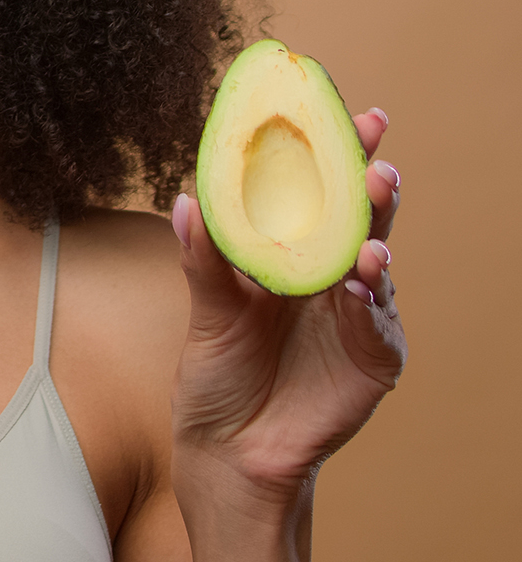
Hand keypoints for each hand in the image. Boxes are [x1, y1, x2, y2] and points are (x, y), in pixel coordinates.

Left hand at [170, 107, 404, 555]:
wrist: (229, 449)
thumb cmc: (219, 374)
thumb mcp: (205, 312)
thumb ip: (201, 259)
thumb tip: (184, 198)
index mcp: (292, 255)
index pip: (320, 194)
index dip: (336, 154)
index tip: (347, 112)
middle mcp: (331, 277)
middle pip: (359, 220)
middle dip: (371, 186)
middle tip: (374, 161)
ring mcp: (357, 317)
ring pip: (378, 267)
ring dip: (376, 243)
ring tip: (368, 232)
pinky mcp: (372, 360)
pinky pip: (377, 326)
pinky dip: (371, 304)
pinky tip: (360, 286)